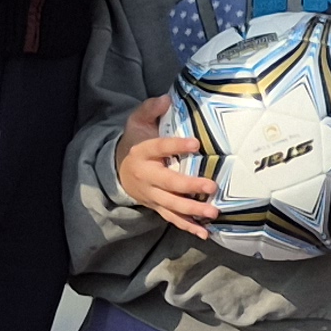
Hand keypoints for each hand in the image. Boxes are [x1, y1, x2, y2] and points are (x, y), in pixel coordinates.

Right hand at [115, 94, 216, 237]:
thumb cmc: (136, 141)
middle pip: (168, 183)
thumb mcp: (137, 121)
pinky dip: (188, 226)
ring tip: (212, 213)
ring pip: (171, 205)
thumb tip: (165, 99)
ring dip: (192, 211)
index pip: (159, 147)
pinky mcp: (157, 206)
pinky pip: (172, 218)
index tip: (195, 143)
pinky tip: (204, 232)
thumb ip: (150, 109)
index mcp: (142, 152)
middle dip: (189, 186)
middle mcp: (146, 176)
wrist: (118, 169)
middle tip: (211, 186)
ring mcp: (152, 194)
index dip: (176, 145)